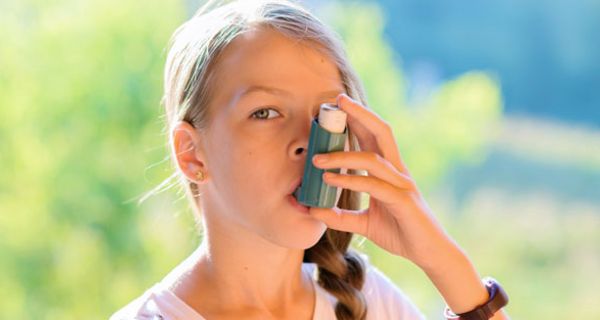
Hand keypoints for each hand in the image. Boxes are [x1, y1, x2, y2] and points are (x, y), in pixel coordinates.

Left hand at [309, 93, 459, 269]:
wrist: (429, 254)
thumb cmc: (400, 233)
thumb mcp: (364, 223)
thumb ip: (341, 216)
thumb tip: (314, 210)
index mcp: (389, 171)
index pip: (373, 136)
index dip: (358, 118)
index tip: (336, 107)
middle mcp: (397, 171)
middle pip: (381, 132)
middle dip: (360, 113)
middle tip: (338, 100)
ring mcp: (402, 184)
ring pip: (372, 158)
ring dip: (342, 155)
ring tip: (316, 159)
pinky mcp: (402, 201)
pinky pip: (373, 185)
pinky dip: (350, 180)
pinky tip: (330, 180)